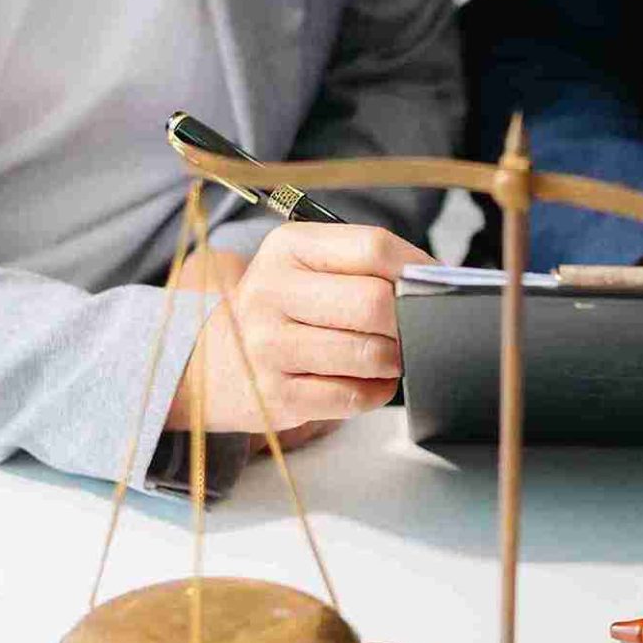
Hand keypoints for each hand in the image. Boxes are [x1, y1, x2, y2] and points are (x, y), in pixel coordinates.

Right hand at [164, 224, 423, 433]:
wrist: (207, 363)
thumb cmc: (277, 311)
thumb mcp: (303, 268)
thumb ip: (361, 266)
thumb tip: (434, 281)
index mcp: (287, 248)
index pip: (373, 247)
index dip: (418, 268)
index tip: (435, 284)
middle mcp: (272, 292)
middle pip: (376, 303)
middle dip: (408, 321)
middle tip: (412, 329)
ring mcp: (270, 347)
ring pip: (370, 354)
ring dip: (395, 360)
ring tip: (388, 356)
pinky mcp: (278, 396)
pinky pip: (355, 396)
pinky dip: (377, 391)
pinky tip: (369, 381)